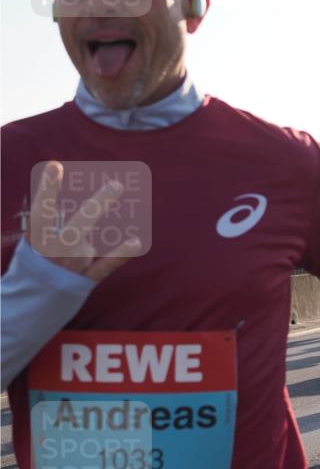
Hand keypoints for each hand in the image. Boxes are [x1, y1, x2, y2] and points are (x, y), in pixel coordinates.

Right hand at [30, 160, 140, 280]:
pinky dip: (120, 255)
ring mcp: (71, 266)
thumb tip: (77, 199)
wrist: (33, 302)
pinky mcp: (84, 280)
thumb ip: (52, 222)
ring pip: (89, 244)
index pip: (41, 210)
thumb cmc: (38, 263)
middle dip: (98, 205)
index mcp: (37, 239)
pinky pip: (105, 265)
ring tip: (112, 208)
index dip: (47, 189)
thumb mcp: (36, 242)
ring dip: (98, 235)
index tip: (56, 166)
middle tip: (118, 186)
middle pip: (78, 224)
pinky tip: (136, 241)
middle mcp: (54, 251)